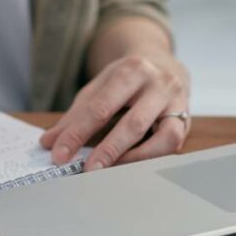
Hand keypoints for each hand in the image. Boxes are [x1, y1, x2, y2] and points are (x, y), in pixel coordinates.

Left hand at [39, 53, 189, 171]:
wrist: (162, 64)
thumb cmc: (125, 80)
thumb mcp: (97, 89)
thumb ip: (74, 116)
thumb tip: (49, 142)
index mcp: (130, 70)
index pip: (99, 108)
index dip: (77, 134)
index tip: (59, 155)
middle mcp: (157, 84)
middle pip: (131, 123)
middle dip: (106, 150)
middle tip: (86, 170)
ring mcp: (176, 102)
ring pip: (161, 137)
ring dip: (133, 158)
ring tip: (108, 172)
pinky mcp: (186, 119)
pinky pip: (172, 143)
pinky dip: (151, 157)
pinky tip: (129, 165)